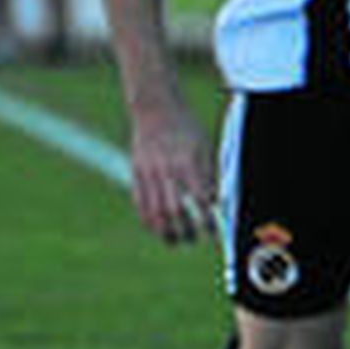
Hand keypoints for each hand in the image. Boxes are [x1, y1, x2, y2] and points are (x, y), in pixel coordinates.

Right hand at [128, 100, 217, 244]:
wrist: (155, 107)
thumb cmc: (185, 127)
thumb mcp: (203, 146)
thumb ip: (208, 175)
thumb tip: (214, 204)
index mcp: (187, 162)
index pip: (199, 200)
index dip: (206, 221)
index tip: (212, 234)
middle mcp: (167, 169)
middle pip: (175, 210)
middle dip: (184, 230)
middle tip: (192, 239)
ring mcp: (148, 172)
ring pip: (154, 211)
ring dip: (164, 231)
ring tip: (173, 241)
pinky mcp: (136, 172)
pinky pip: (140, 203)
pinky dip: (148, 220)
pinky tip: (156, 228)